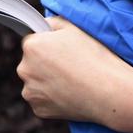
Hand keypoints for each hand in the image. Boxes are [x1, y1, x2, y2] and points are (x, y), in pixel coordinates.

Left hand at [18, 16, 132, 123]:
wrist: (107, 91)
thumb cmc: (94, 57)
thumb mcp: (75, 28)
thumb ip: (54, 23)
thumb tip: (44, 26)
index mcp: (32, 46)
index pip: (33, 41)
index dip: (50, 44)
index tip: (65, 50)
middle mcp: (25, 69)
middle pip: (32, 63)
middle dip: (45, 63)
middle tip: (70, 65)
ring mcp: (30, 92)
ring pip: (36, 82)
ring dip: (48, 81)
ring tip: (72, 80)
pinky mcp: (38, 109)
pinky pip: (42, 100)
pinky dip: (53, 97)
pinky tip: (70, 93)